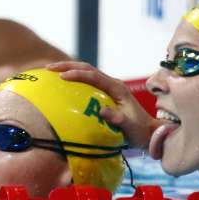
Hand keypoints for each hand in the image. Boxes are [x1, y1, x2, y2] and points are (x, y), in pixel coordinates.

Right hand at [47, 61, 162, 148]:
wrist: (149, 132)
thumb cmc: (139, 130)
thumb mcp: (129, 126)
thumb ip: (117, 118)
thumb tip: (102, 111)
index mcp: (116, 88)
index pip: (94, 76)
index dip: (77, 74)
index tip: (62, 77)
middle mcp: (112, 84)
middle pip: (87, 68)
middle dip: (68, 66)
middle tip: (49, 69)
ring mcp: (108, 89)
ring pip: (86, 74)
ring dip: (69, 70)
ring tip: (50, 73)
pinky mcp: (105, 95)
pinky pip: (87, 84)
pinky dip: (74, 82)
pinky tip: (61, 88)